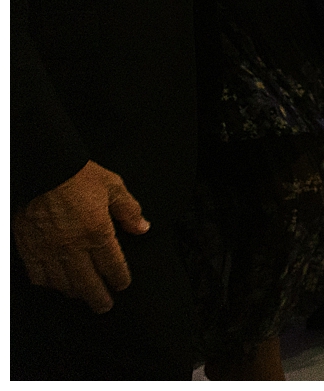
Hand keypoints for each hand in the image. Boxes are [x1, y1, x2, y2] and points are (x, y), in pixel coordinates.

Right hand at [12, 161, 147, 312]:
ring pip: (62, 283)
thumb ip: (129, 210)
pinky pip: (37, 275)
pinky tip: (53, 283)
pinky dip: (47, 283)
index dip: (119, 278)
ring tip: (82, 295)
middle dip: (99, 298)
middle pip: (88, 283)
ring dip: (74, 292)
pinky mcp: (28, 248)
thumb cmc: (77, 175)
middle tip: (105, 306)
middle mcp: (72, 247)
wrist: (43, 169)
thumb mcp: (113, 187)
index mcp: (97, 233)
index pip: (112, 265)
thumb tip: (142, 227)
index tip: (123, 284)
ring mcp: (48, 250)